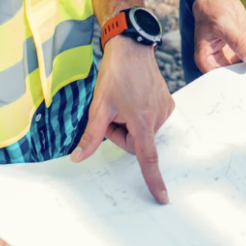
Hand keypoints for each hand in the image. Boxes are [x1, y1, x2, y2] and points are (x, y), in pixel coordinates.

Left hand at [71, 35, 174, 203]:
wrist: (131, 47)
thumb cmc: (115, 74)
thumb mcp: (99, 106)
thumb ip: (91, 136)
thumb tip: (78, 158)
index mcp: (142, 121)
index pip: (147, 158)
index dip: (154, 180)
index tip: (162, 198)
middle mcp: (158, 117)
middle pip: (136, 143)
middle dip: (121, 133)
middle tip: (112, 112)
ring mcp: (164, 109)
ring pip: (142, 131)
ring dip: (129, 122)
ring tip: (123, 100)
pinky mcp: (167, 102)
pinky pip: (150, 119)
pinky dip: (139, 114)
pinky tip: (133, 96)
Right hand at [192, 0, 245, 73]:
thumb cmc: (212, 10)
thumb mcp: (223, 25)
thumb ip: (238, 42)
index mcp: (207, 60)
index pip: (220, 80)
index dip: (234, 85)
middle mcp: (218, 61)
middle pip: (233, 77)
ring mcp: (231, 55)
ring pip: (244, 68)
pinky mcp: (242, 48)